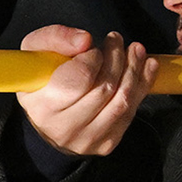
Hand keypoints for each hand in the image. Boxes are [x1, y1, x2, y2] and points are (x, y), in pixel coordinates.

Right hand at [17, 26, 155, 156]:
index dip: (93, 58)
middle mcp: (63, 128)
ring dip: (134, 71)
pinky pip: (131, 113)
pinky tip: (145, 67)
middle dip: (117, 59)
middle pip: (104, 89)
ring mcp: (86, 139)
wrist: (46, 120)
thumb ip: (56, 38)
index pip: (79, 79)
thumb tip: (85, 40)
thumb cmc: (41, 83)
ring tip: (135, 51)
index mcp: (43, 106)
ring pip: (122, 101)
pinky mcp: (105, 144)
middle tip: (116, 41)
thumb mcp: (35, 53)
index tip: (93, 46)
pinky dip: (142, 86)